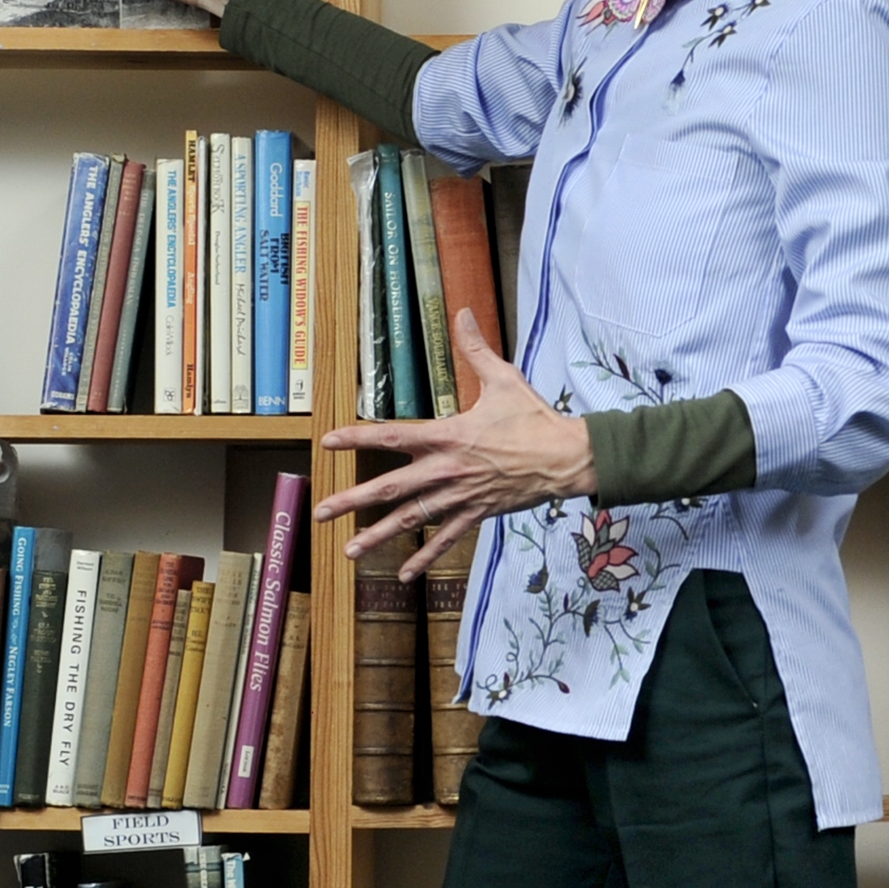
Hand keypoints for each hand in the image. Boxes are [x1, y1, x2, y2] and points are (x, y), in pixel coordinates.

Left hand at [317, 313, 592, 572]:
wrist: (567, 458)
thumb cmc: (534, 417)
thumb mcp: (504, 379)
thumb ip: (476, 349)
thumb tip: (462, 314)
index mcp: (448, 435)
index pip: (392, 436)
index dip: (357, 437)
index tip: (327, 442)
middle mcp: (447, 470)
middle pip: (390, 488)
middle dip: (353, 500)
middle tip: (321, 512)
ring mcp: (460, 496)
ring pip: (412, 519)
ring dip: (378, 536)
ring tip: (348, 551)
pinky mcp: (477, 513)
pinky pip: (446, 538)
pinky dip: (425, 557)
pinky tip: (404, 574)